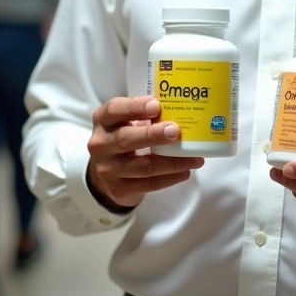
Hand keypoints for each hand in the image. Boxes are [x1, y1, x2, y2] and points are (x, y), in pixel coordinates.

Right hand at [86, 96, 204, 210]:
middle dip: (152, 135)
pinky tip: (185, 171)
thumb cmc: (122, 138)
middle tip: (175, 131)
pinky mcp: (120, 189)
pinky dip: (170, 178)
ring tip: (194, 158)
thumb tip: (180, 111)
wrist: (106, 173)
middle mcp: (101, 145)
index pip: (114, 110)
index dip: (134, 107)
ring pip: (143, 166)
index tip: (156, 106)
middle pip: (125, 139)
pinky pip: (149, 184)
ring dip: (172, 162)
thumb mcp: (125, 122)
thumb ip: (144, 116)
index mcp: (103, 121)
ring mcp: (108, 170)